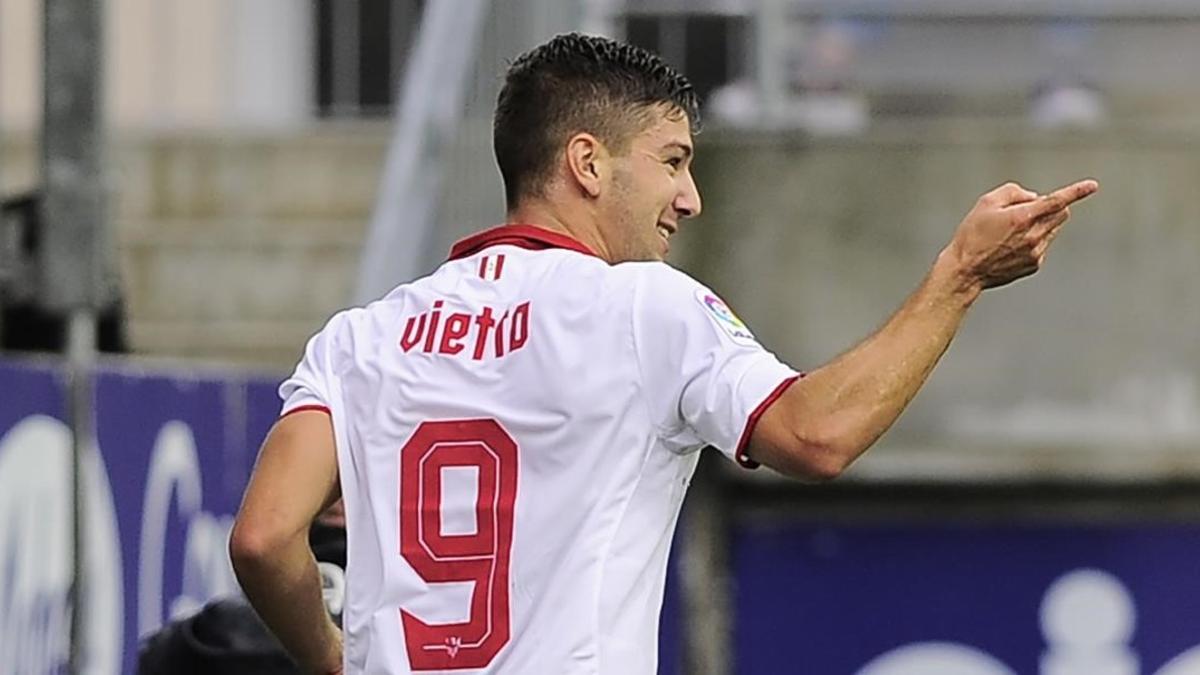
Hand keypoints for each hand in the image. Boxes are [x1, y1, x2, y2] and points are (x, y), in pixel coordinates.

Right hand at [945, 179, 1098, 290]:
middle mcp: (1033, 235)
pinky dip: (1034, 241)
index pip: (1056, 201)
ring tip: (1012, 232)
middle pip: (1061, 214)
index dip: (1076, 191)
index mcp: (1022, 217)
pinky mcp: (1035, 264)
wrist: (965, 270)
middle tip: (1028, 211)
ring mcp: (1036, 252)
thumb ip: (1013, 192)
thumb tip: (1034, 197)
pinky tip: (1011, 247)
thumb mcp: (986, 203)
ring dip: (1041, 225)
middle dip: (1052, 208)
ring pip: (1052, 230)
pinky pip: (1043, 246)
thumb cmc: (971, 235)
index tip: (1092, 185)